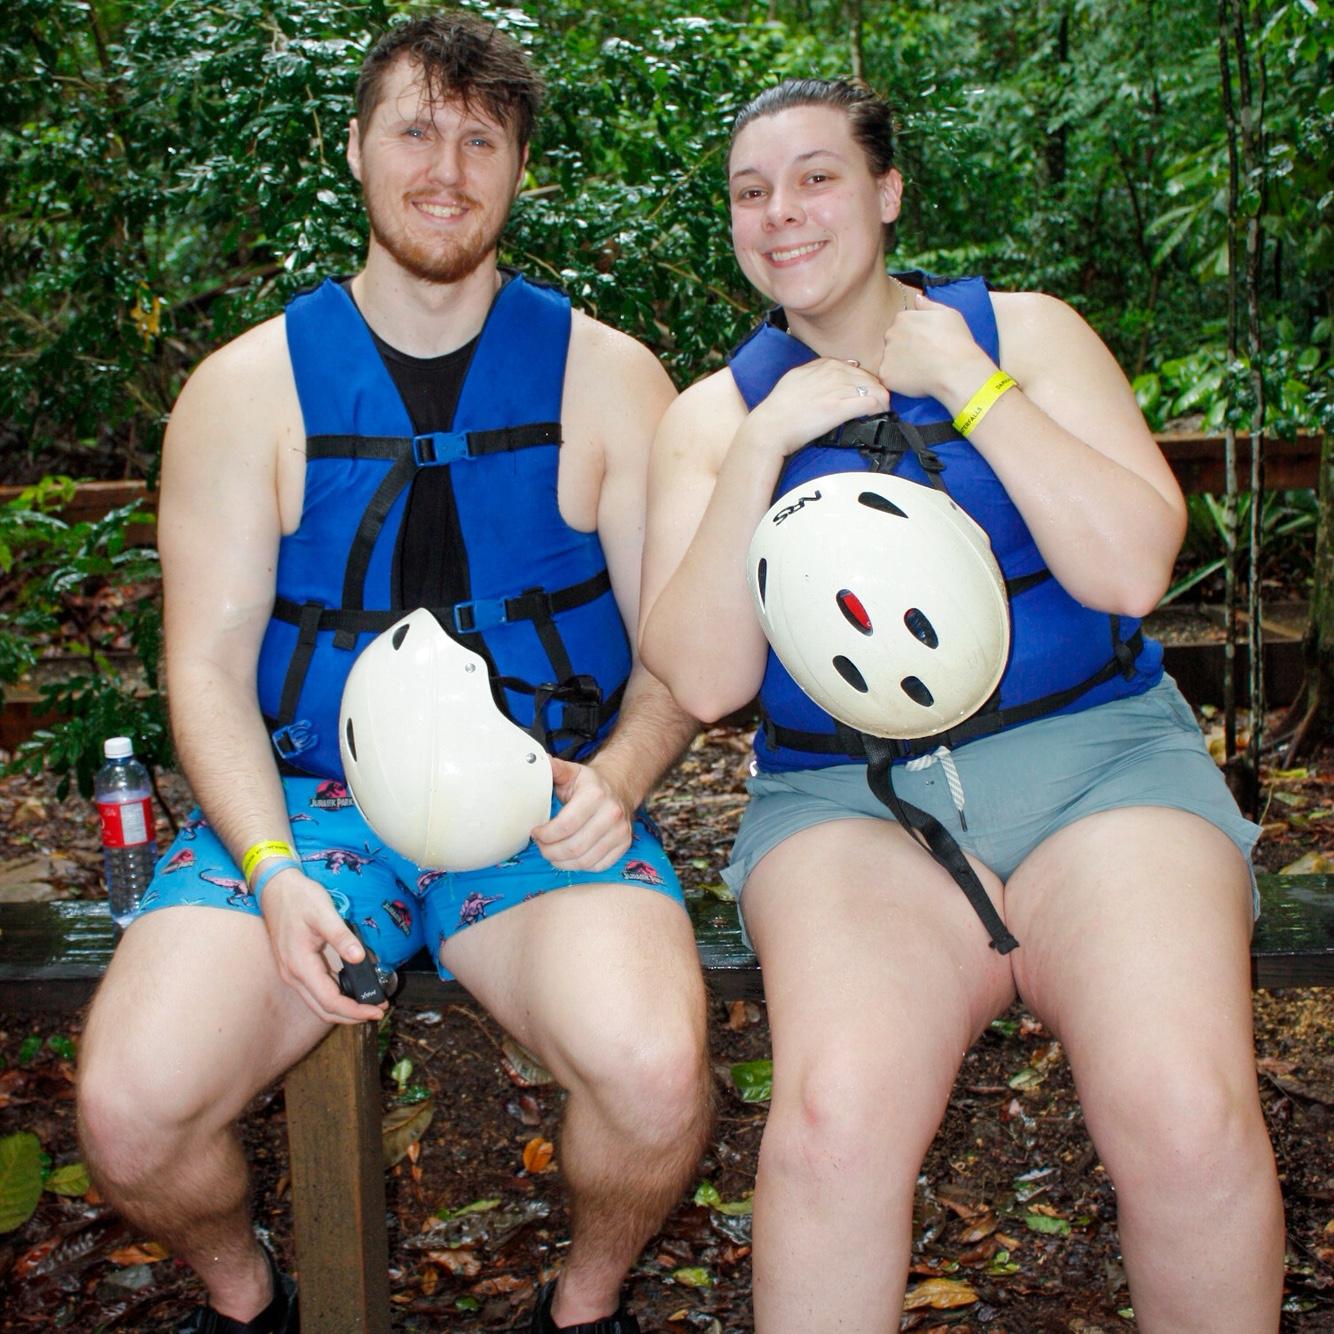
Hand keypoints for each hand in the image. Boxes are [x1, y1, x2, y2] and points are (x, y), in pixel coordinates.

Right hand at [260, 869, 386, 1024]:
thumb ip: (341, 937)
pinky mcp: (295, 967)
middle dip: (351, 1015)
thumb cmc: (299, 898)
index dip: (355, 1010)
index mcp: (300, 965)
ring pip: (318, 1003)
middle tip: (378, 1011)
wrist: (275, 888)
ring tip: (369, 1004)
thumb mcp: (324, 913)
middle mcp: (293, 975)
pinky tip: (351, 991)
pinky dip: (335, 997)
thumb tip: (359, 958)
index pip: (330, 1000)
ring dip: (343, 1008)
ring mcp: (292, 973)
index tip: (377, 1011)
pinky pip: (316, 991)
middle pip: (323, 1009)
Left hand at [531, 756, 634, 871]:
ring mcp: (620, 831)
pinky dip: (579, 866)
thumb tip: (538, 762)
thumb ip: (554, 769)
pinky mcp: (624, 845)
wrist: (619, 788)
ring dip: (562, 862)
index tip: (535, 832)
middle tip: (541, 846)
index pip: (565, 826)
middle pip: (574, 847)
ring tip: (552, 853)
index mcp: (595, 795)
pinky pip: (598, 866)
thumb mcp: (571, 772)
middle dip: (550, 851)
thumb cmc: (589, 784)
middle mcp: (611, 814)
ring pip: (585, 860)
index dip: (545, 835)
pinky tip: (570, 857)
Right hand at [743, 357, 889, 457]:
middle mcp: (832, 372)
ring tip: (883, 410)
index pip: (855, 369)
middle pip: (869, 377)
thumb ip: (816, 372)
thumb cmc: (780, 407)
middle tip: (879, 404)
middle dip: (877, 391)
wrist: (771, 426)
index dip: (864, 383)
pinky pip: (872, 403)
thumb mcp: (796, 379)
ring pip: (874, 388)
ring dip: (881, 400)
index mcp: (822, 364)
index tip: (865, 395)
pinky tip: (879, 415)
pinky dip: (880, 408)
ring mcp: (837, 389)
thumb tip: (837, 372)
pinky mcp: (840, 407)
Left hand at [879, 289, 994, 404]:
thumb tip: (917, 298)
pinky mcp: (885, 375)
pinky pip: (889, 378)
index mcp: (903, 318)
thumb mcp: (948, 314)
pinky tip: (915, 380)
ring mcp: (886, 355)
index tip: (927, 344)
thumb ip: (929, 305)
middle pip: (893, 342)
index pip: (901, 325)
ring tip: (921, 370)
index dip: (914, 336)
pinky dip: (899, 381)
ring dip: (901, 365)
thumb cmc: (956, 341)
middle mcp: (890, 334)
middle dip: (904, 349)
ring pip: (890, 361)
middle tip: (924, 359)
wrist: (956, 370)